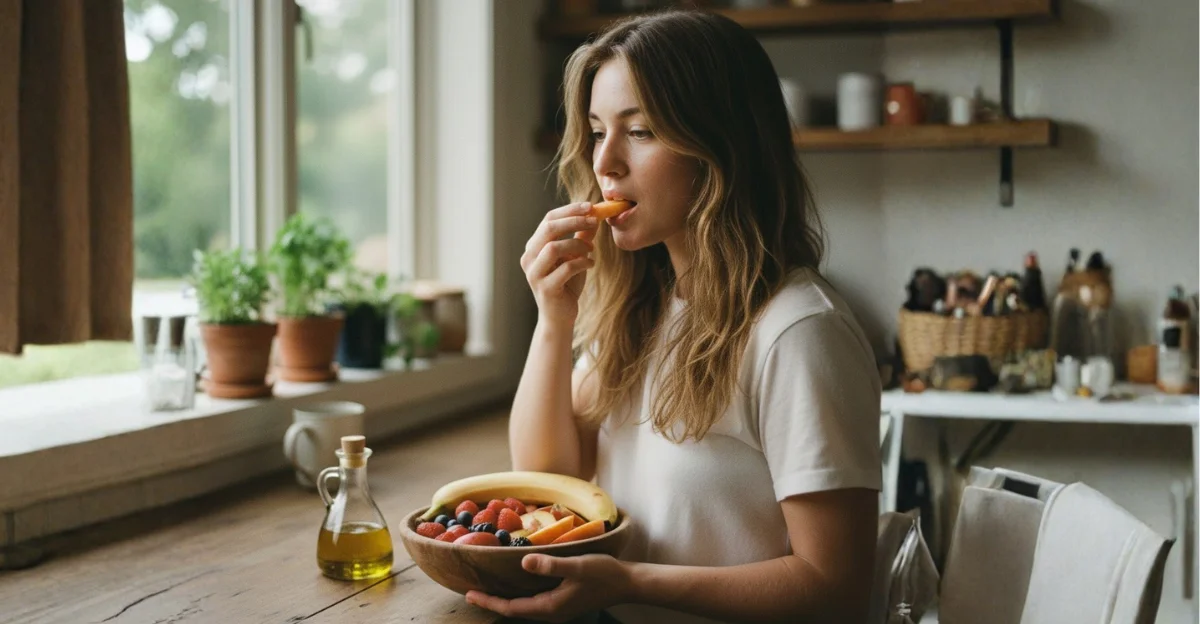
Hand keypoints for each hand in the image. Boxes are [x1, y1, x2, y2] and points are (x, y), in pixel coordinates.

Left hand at [465, 554, 633, 622]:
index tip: (470, 594)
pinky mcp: (563, 602)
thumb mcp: (577, 566)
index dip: (489, 602)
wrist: (627, 583)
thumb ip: (550, 565)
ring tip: (489, 589)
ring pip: (524, 606)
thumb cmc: (603, 573)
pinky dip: (520, 594)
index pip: (511, 608)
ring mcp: (558, 609)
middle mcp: (552, 612)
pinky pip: (535, 601)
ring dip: (506, 599)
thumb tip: (523, 562)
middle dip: (493, 602)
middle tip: (472, 592)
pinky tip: (517, 583)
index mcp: (551, 607)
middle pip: (514, 610)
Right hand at [521, 202, 597, 327]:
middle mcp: (529, 258)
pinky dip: (582, 263)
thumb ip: (582, 237)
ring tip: (591, 250)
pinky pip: (565, 269)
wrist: (560, 317)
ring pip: (554, 247)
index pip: (548, 219)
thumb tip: (595, 216)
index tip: (590, 206)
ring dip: (578, 244)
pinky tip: (590, 264)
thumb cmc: (567, 285)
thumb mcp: (576, 257)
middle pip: (548, 229)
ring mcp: (534, 274)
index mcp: (534, 247)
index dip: (569, 210)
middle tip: (594, 220)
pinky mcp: (545, 288)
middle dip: (573, 221)